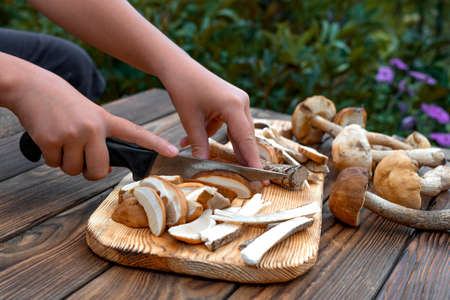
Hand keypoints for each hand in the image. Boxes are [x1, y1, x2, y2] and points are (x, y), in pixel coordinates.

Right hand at [7, 58, 177, 179]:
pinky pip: (54, 164)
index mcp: (106, 120)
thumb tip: (105, 168)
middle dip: (90, 172)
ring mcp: (73, 134)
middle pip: (99, 170)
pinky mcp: (52, 140)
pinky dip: (51, 157)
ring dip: (66, 163)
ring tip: (62, 141)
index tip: (173, 152)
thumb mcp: (91, 113)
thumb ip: (102, 136)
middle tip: (83, 162)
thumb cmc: (64, 103)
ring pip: (73, 170)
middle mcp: (93, 128)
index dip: (155, 144)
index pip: (136, 134)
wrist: (32, 87)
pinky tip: (49, 139)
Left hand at [160, 58, 260, 168]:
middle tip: (251, 180)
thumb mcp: (190, 120)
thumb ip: (199, 144)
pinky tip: (191, 140)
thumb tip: (203, 166)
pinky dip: (213, 133)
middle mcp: (241, 102)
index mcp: (234, 106)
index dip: (252, 161)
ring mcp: (238, 101)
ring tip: (227, 167)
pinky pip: (227, 123)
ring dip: (226, 147)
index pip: (246, 140)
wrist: (177, 66)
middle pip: (245, 137)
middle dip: (244, 158)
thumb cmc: (183, 89)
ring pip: (237, 131)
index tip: (260, 178)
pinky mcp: (230, 102)